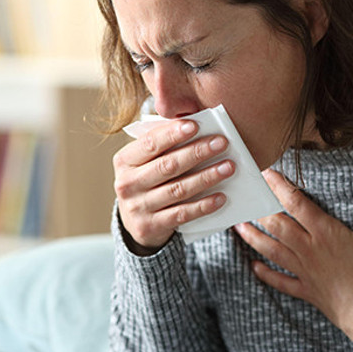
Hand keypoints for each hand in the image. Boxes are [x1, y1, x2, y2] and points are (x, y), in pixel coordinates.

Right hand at [114, 119, 234, 254]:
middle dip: (197, 152)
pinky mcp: (150, 226)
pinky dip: (203, 205)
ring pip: (178, 189)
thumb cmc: (147, 180)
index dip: (172, 134)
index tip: (195, 125)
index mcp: (124, 161)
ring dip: (206, 177)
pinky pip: (182, 214)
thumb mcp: (145, 161)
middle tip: (221, 143)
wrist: (134, 221)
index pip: (149, 143)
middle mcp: (127, 184)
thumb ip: (163, 144)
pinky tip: (220, 197)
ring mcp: (137, 207)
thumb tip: (195, 126)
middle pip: (167, 165)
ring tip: (228, 167)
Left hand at [234, 165, 352, 349]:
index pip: (296, 204)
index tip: (266, 173)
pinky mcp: (306, 290)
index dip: (279, 186)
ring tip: (238, 226)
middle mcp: (309, 249)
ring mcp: (304, 271)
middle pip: (277, 225)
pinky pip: (281, 281)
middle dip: (260, 209)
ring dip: (254, 238)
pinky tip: (254, 267)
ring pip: (272, 250)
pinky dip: (266, 274)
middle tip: (245, 196)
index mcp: (325, 233)